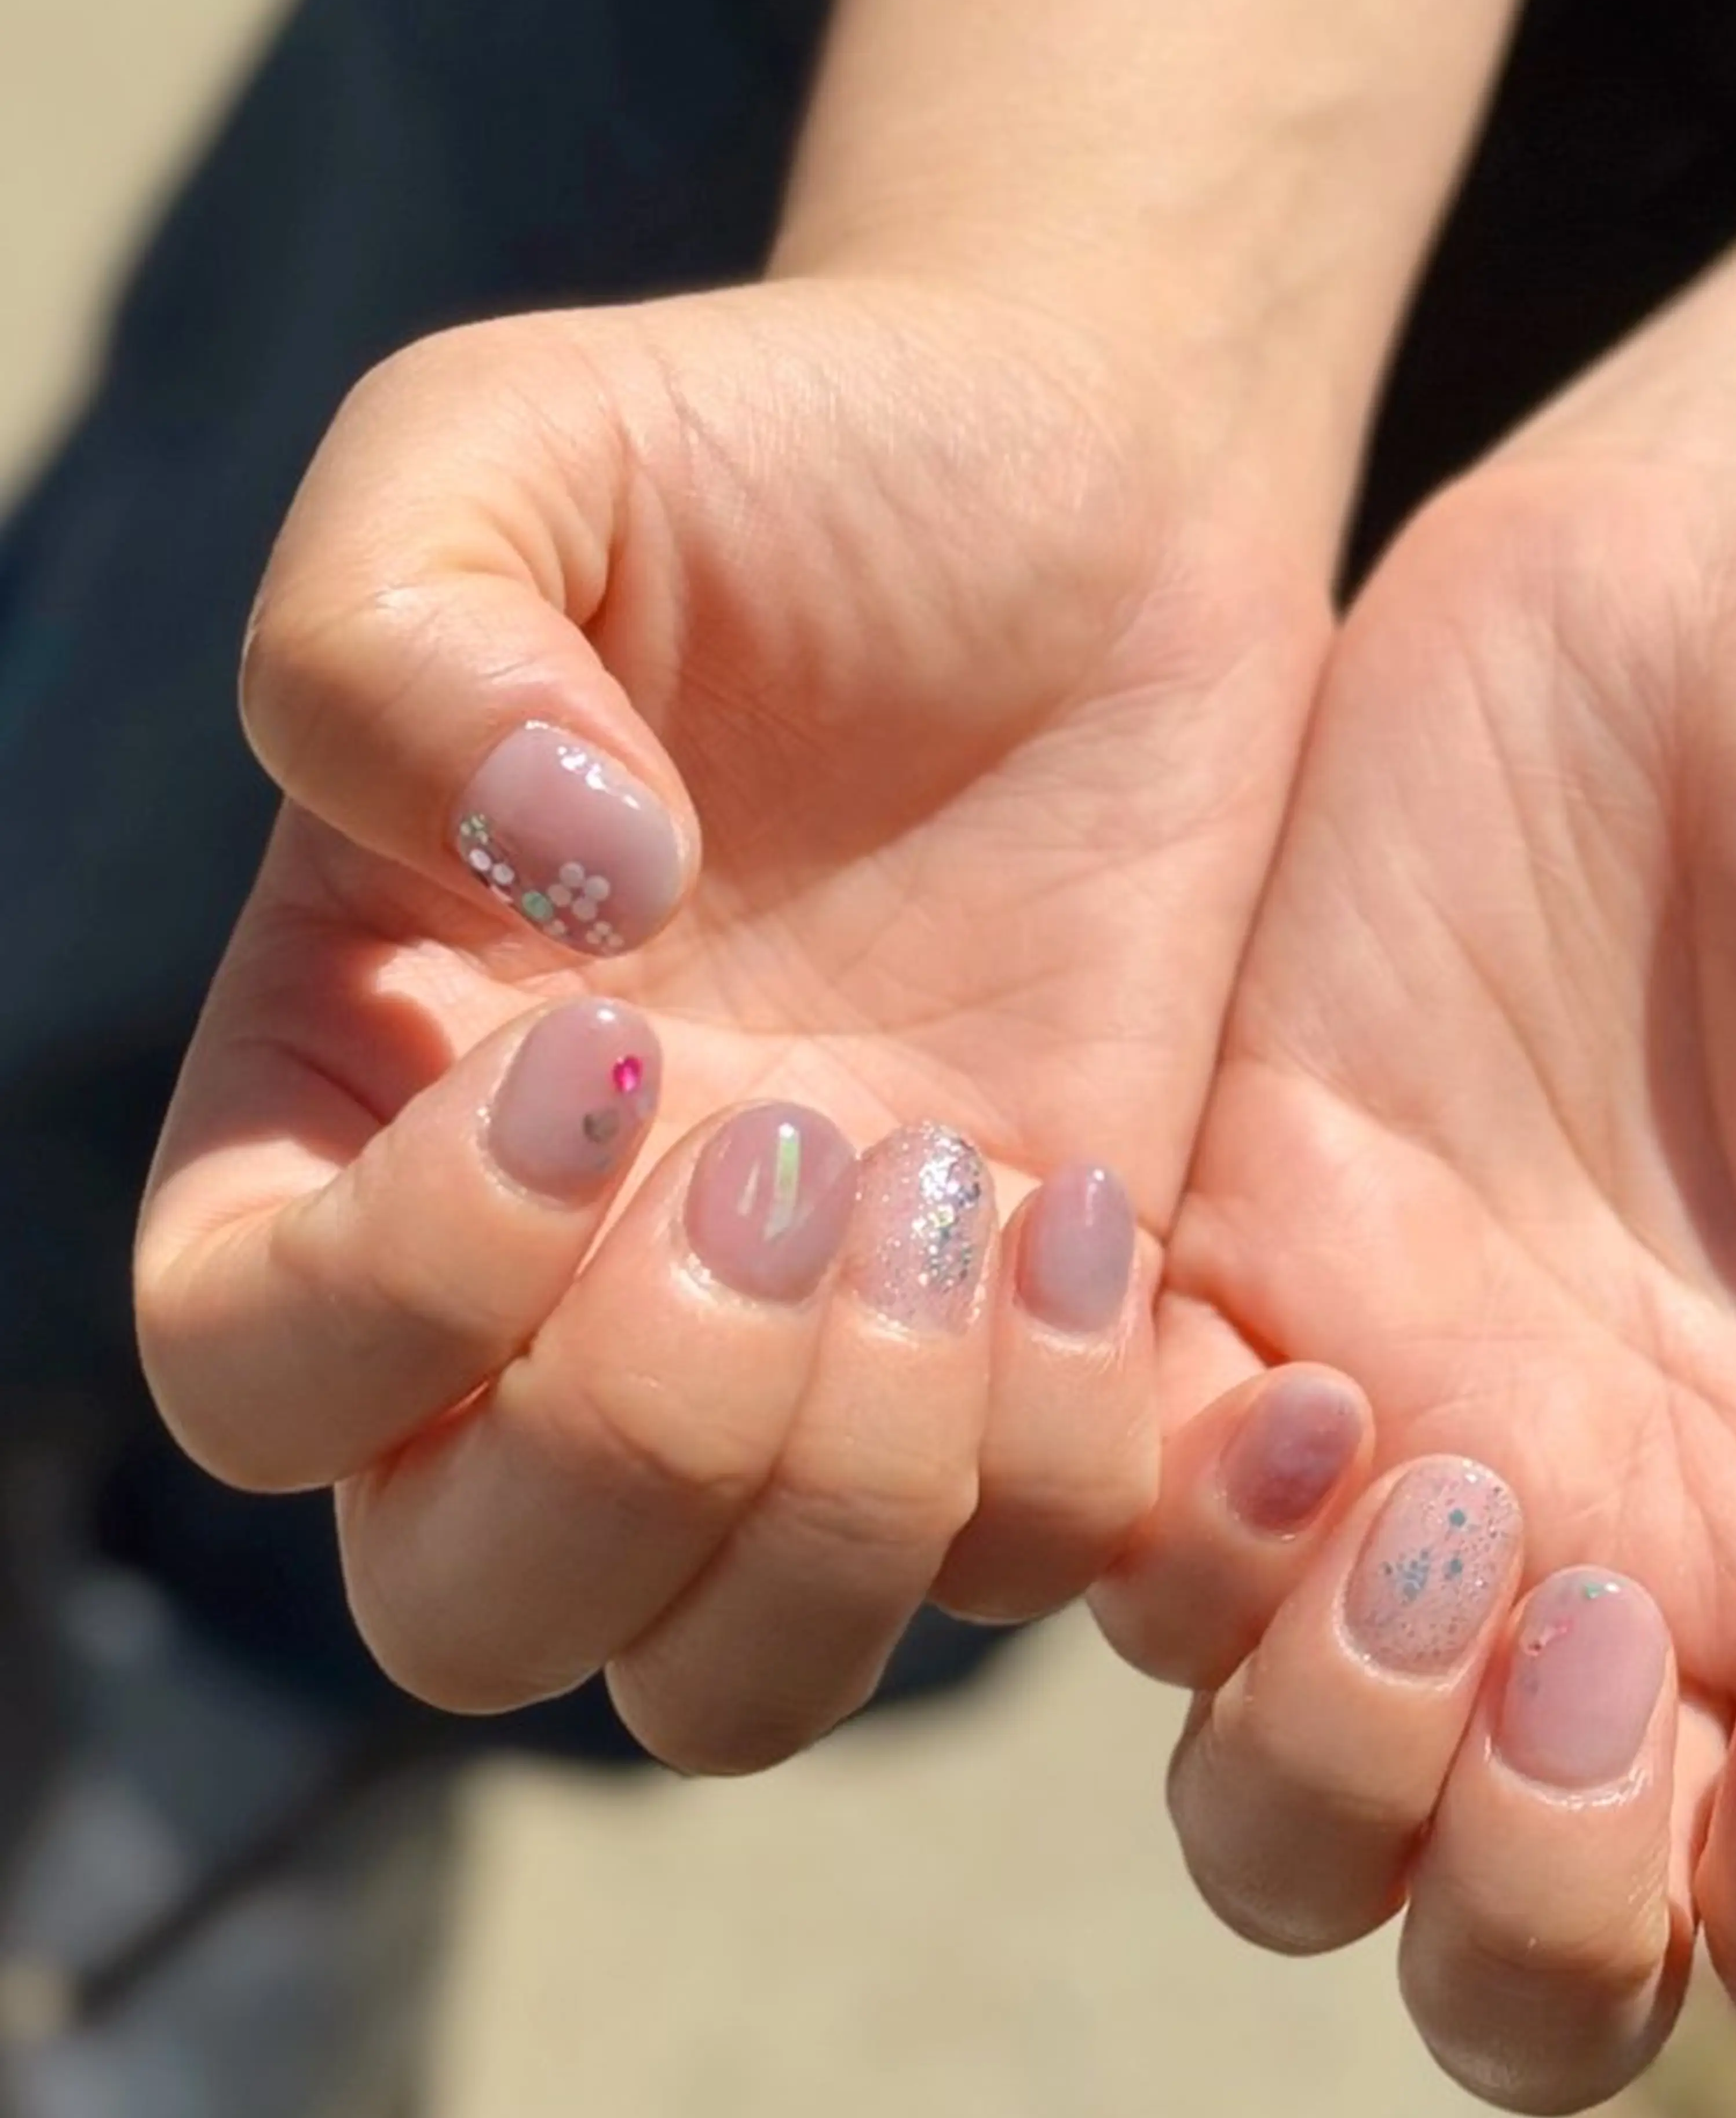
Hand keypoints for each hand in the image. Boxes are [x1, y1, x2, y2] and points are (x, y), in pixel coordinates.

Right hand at [136, 271, 1327, 1769]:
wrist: (1087, 478)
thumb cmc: (769, 456)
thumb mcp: (508, 444)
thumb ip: (387, 636)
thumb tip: (547, 892)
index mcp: (366, 1088)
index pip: (251, 1362)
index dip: (396, 1292)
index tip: (599, 1055)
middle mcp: (559, 1272)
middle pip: (470, 1605)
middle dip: (633, 1452)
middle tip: (794, 1156)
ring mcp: (803, 1336)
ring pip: (732, 1673)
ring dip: (846, 1506)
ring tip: (966, 1194)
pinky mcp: (1027, 1344)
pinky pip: (1013, 1563)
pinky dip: (1066, 1458)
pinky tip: (1101, 1208)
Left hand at [1103, 426, 1735, 2104]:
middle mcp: (1620, 1566)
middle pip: (1509, 1956)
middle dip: (1514, 1890)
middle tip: (1561, 1605)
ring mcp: (1404, 1440)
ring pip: (1270, 1798)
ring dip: (1307, 1732)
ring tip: (1392, 1462)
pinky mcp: (1225, 1275)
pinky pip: (1097, 1515)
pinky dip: (1118, 1494)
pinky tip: (1217, 1325)